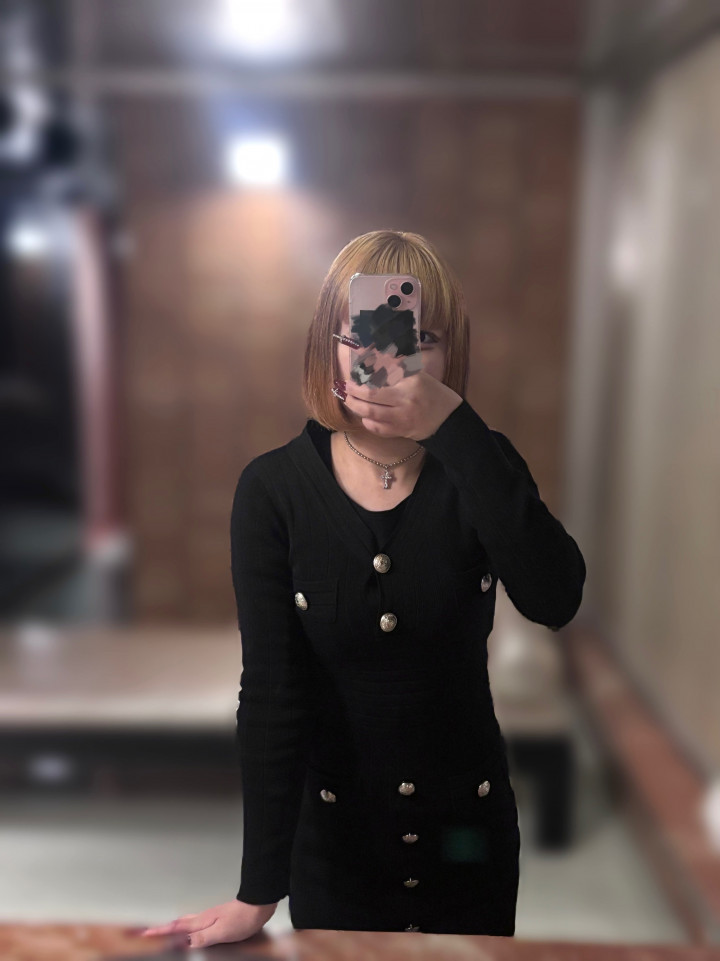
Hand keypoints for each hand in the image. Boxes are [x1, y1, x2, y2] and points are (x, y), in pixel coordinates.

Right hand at [138, 898, 277, 948]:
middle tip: (148, 931)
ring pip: (186, 922)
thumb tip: (182, 943)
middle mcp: (203, 918)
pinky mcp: (217, 919)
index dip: (160, 932)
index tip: (144, 934)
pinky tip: (190, 929)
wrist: (258, 905)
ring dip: (172, 926)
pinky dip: (186, 926)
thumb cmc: (243, 918)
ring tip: (163, 930)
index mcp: (202, 922)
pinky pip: (195, 923)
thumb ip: (201, 937)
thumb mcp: (221, 932)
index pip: (177, 928)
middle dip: (161, 928)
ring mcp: (210, 917)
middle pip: (178, 923)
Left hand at [342, 370, 462, 441]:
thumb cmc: (433, 393)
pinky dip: (368, 422)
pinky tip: (363, 416)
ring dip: (355, 406)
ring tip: (347, 399)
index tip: (354, 370)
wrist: (449, 419)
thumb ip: (397, 368)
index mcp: (411, 382)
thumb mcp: (418, 376)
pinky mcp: (401, 431)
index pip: (383, 375)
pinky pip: (378, 429)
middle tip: (344, 386)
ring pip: (371, 413)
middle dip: (354, 391)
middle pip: (372, 395)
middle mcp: (405, 400)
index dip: (364, 374)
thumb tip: (375, 356)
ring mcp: (402, 418)